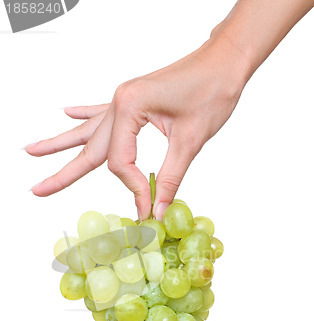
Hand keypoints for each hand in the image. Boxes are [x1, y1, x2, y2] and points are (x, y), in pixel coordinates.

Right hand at [26, 36, 246, 219]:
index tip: (147, 208)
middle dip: (64, 172)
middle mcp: (120, 102)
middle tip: (37, 190)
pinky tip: (66, 113)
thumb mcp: (191, 140)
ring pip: (89, 130)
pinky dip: (84, 117)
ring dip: (62, 143)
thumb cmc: (213, 91)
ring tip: (33, 152)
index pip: (121, 162)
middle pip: (91, 147)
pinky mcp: (134, 100)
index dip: (133, 189)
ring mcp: (124, 99)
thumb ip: (170, 177)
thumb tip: (156, 209)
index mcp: (130, 107)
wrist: (225, 61)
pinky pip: (101, 112)